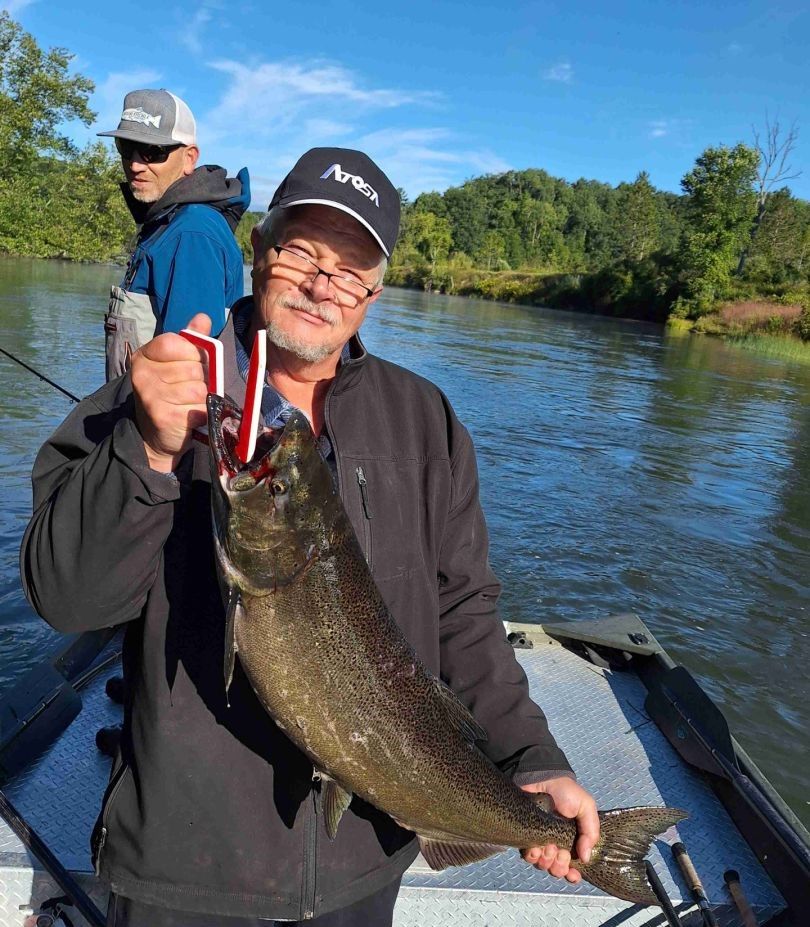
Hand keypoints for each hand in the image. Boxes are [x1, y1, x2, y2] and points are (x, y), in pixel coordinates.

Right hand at [131, 313, 211, 471]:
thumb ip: (192, 342)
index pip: (179, 343)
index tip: (190, 367)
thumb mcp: (178, 364)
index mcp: (144, 355)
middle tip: (188, 391)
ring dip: (202, 400)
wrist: (157, 437)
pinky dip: (202, 414)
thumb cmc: (171, 395)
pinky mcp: (163, 416)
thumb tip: (203, 317)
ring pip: (200, 390)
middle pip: (194, 368)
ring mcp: (151, 395)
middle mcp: (142, 373)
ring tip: (188, 405)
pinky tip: (189, 418)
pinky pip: (199, 408)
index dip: (195, 355)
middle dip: (201, 381)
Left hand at [519, 777, 599, 882]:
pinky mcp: (525, 837)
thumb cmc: (566, 791)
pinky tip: (536, 847)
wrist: (541, 777)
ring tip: (550, 846)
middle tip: (561, 852)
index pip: (573, 866)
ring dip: (548, 860)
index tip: (573, 874)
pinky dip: (533, 855)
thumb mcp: (586, 807)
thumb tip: (586, 858)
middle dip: (560, 866)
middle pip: (557, 869)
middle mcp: (556, 844)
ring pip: (543, 865)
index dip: (572, 875)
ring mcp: (539, 841)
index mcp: (572, 840)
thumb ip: (591, 832)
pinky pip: (528, 856)